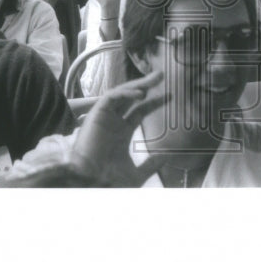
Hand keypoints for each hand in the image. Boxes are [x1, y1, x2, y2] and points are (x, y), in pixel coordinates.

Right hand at [70, 70, 168, 185]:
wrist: (91, 186)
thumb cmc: (109, 183)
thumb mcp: (137, 173)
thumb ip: (151, 164)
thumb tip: (167, 156)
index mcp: (121, 133)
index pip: (139, 111)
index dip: (153, 103)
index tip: (169, 96)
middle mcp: (113, 123)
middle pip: (130, 98)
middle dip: (145, 85)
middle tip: (160, 75)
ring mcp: (104, 118)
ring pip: (121, 93)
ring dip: (137, 84)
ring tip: (155, 78)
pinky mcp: (96, 115)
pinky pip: (111, 97)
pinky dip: (126, 93)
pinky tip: (141, 94)